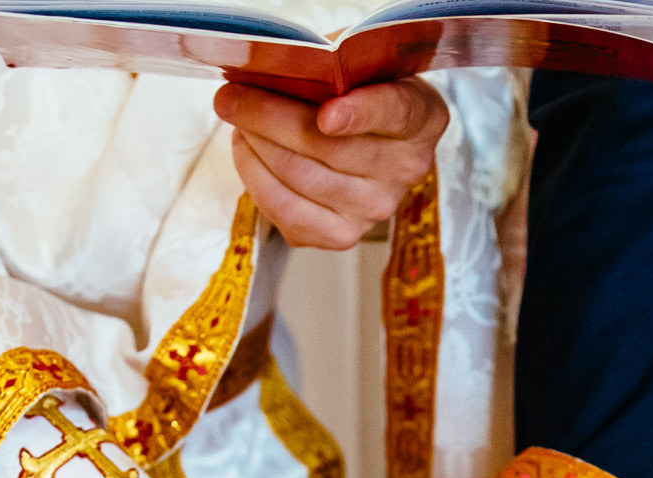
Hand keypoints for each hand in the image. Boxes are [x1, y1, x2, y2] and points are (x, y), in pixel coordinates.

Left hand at [215, 79, 448, 249]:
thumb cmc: (362, 94)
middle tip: (231, 97)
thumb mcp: (363, 66)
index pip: (392, 113)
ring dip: (255, 144)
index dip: (358, 114)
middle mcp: (405, 170)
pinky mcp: (341, 236)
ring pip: (299, 177)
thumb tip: (277, 73)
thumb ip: (336, 66)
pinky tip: (247, 151)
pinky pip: (285, 210)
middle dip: (268, 117)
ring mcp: (374, 209)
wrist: (372, 142)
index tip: (327, 114)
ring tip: (235, 119)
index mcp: (421, 118)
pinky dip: (255, 177)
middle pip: (328, 147)